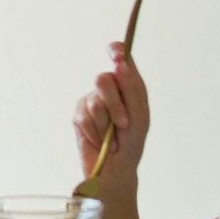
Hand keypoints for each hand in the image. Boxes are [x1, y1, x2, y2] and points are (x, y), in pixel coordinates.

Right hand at [73, 41, 149, 184]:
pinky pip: (85, 116)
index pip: (120, 57)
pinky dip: (97, 131)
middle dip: (115, 102)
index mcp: (127, 85)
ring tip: (114, 136)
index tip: (116, 56)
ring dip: (108, 121)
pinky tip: (101, 140)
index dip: (115, 51)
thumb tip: (120, 65)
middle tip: (124, 123)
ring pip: (95, 99)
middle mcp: (108, 90)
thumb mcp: (140, 115)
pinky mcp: (79, 115)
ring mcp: (91, 101)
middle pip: (103, 78)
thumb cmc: (132, 142)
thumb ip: (131, 88)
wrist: (116, 167)